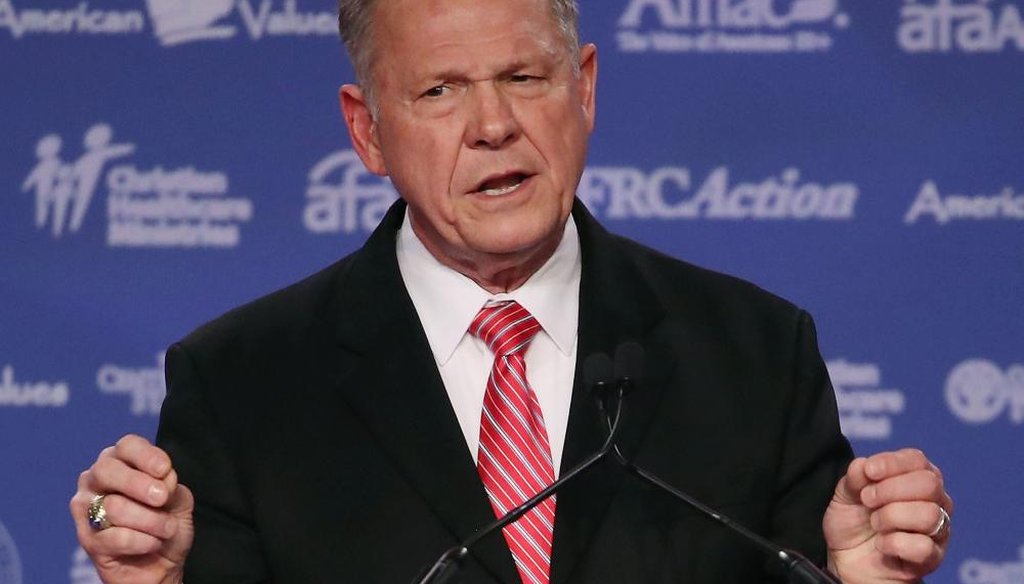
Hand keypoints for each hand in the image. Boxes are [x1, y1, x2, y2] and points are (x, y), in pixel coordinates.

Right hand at [70, 434, 194, 583]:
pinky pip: (116, 537)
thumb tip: (162, 480)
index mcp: (120, 462)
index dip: (146, 456)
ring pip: (115, 506)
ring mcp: (86, 509)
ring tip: (166, 529)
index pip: (127, 445)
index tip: (165, 470)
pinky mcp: (87, 539)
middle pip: (107, 470)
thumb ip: (170, 485)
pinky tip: (152, 543)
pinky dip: (143, 542)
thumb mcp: (177, 499)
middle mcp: (96, 480)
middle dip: (139, 485)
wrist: (161, 565)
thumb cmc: (166, 524)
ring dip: (151, 521)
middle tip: (161, 499)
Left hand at [824, 448, 951, 582]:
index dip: (891, 463)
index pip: (916, 460)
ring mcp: (937, 530)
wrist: (846, 560)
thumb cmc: (853, 522)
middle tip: (867, 500)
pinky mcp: (932, 557)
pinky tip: (881, 544)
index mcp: (915, 477)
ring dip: (892, 517)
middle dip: (890, 490)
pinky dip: (894, 543)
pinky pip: (923, 546)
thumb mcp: (845, 495)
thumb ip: (855, 478)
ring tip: (875, 523)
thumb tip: (863, 465)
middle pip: (928, 484)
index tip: (869, 472)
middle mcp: (934, 501)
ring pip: (929, 514)